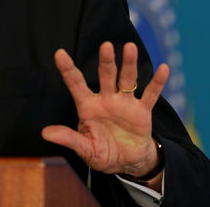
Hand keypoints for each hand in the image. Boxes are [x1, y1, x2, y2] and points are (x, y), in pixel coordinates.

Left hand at [42, 42, 168, 184]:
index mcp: (88, 106)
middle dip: (106, 61)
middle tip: (106, 46)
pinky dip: (158, 82)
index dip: (67, 69)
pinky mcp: (142, 111)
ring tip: (130, 47)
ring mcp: (125, 103)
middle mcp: (106, 100)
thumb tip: (45, 133)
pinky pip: (151, 95)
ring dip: (129, 64)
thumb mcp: (85, 149)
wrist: (128, 162)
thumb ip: (69, 138)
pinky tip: (164, 68)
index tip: (59, 53)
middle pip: (105, 76)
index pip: (75, 84)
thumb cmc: (103, 153)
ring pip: (127, 80)